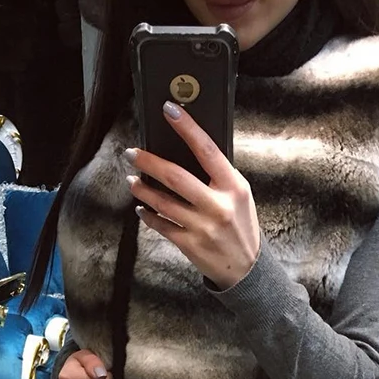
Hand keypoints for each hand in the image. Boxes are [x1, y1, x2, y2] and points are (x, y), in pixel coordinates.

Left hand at [126, 101, 259, 290]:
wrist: (246, 269)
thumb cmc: (240, 225)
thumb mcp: (240, 196)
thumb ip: (218, 176)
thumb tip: (186, 150)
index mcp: (234, 187)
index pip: (207, 150)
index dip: (187, 128)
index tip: (168, 110)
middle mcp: (218, 206)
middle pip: (176, 177)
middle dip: (149, 163)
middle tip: (132, 153)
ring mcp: (203, 227)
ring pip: (163, 202)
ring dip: (142, 190)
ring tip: (133, 181)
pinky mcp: (190, 245)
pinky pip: (162, 225)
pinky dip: (148, 215)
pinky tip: (141, 208)